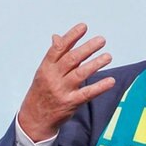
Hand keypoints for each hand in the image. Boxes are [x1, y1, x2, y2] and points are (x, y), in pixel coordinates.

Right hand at [18, 23, 115, 141]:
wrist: (34, 118)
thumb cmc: (41, 92)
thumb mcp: (43, 73)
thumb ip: (54, 56)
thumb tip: (57, 37)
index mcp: (45, 68)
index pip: (58, 49)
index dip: (71, 36)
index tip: (83, 27)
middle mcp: (52, 78)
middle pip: (71, 60)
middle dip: (87, 48)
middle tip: (101, 40)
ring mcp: (61, 91)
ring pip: (80, 74)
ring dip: (95, 64)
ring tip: (108, 56)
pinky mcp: (70, 103)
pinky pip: (87, 94)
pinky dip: (99, 87)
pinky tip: (110, 81)